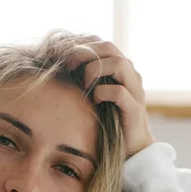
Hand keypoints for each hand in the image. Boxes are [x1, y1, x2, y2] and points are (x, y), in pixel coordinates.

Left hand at [66, 35, 155, 157]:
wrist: (131, 149)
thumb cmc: (107, 121)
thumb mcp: (91, 96)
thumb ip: (82, 80)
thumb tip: (55, 67)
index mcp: (119, 68)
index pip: (99, 42)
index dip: (78, 43)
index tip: (56, 52)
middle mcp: (130, 74)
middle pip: (108, 47)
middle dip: (84, 52)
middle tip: (68, 66)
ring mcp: (135, 90)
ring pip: (118, 63)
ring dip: (95, 70)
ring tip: (83, 84)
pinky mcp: (135, 108)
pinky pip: (119, 92)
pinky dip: (103, 93)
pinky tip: (94, 101)